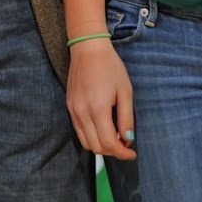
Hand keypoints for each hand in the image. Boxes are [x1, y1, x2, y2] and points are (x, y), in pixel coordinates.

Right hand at [65, 39, 136, 159]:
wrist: (87, 48)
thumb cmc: (111, 67)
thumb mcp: (125, 91)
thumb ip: (126, 118)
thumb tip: (128, 140)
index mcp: (98, 109)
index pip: (108, 143)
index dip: (122, 153)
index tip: (132, 153)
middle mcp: (82, 113)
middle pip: (96, 147)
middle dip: (112, 151)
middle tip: (125, 144)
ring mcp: (73, 111)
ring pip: (86, 142)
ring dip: (101, 146)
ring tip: (114, 137)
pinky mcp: (69, 107)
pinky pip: (79, 131)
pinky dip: (91, 137)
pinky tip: (102, 128)